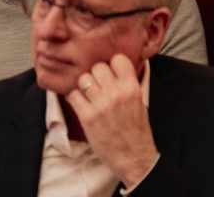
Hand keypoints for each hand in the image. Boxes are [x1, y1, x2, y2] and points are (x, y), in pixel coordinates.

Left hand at [65, 54, 158, 187]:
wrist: (132, 154)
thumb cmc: (136, 128)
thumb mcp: (140, 100)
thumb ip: (128, 84)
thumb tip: (113, 68)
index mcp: (132, 87)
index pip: (118, 59)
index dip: (112, 64)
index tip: (111, 71)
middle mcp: (116, 93)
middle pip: (98, 67)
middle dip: (96, 74)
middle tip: (98, 84)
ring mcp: (100, 105)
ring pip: (84, 79)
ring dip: (84, 85)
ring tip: (88, 94)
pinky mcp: (87, 117)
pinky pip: (73, 95)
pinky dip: (74, 97)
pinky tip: (80, 103)